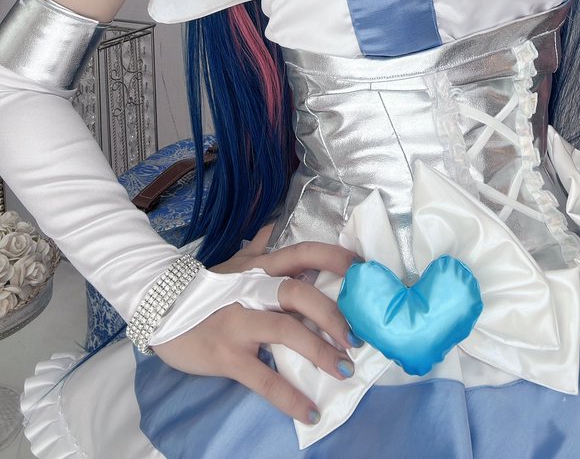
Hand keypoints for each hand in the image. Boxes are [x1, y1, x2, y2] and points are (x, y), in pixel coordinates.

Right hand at [152, 225, 359, 426]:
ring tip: (344, 369)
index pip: (302, 253)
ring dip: (320, 351)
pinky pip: (264, 378)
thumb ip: (257, 247)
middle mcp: (252, 290)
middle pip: (299, 293)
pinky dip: (289, 397)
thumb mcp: (232, 265)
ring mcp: (240, 322)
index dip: (334, 259)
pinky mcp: (228, 355)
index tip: (364, 270)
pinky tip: (310, 411)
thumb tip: (274, 225)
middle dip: (333, 313)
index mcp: (260, 269)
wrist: (159, 311)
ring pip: (286, 331)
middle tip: (357, 336)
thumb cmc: (204, 290)